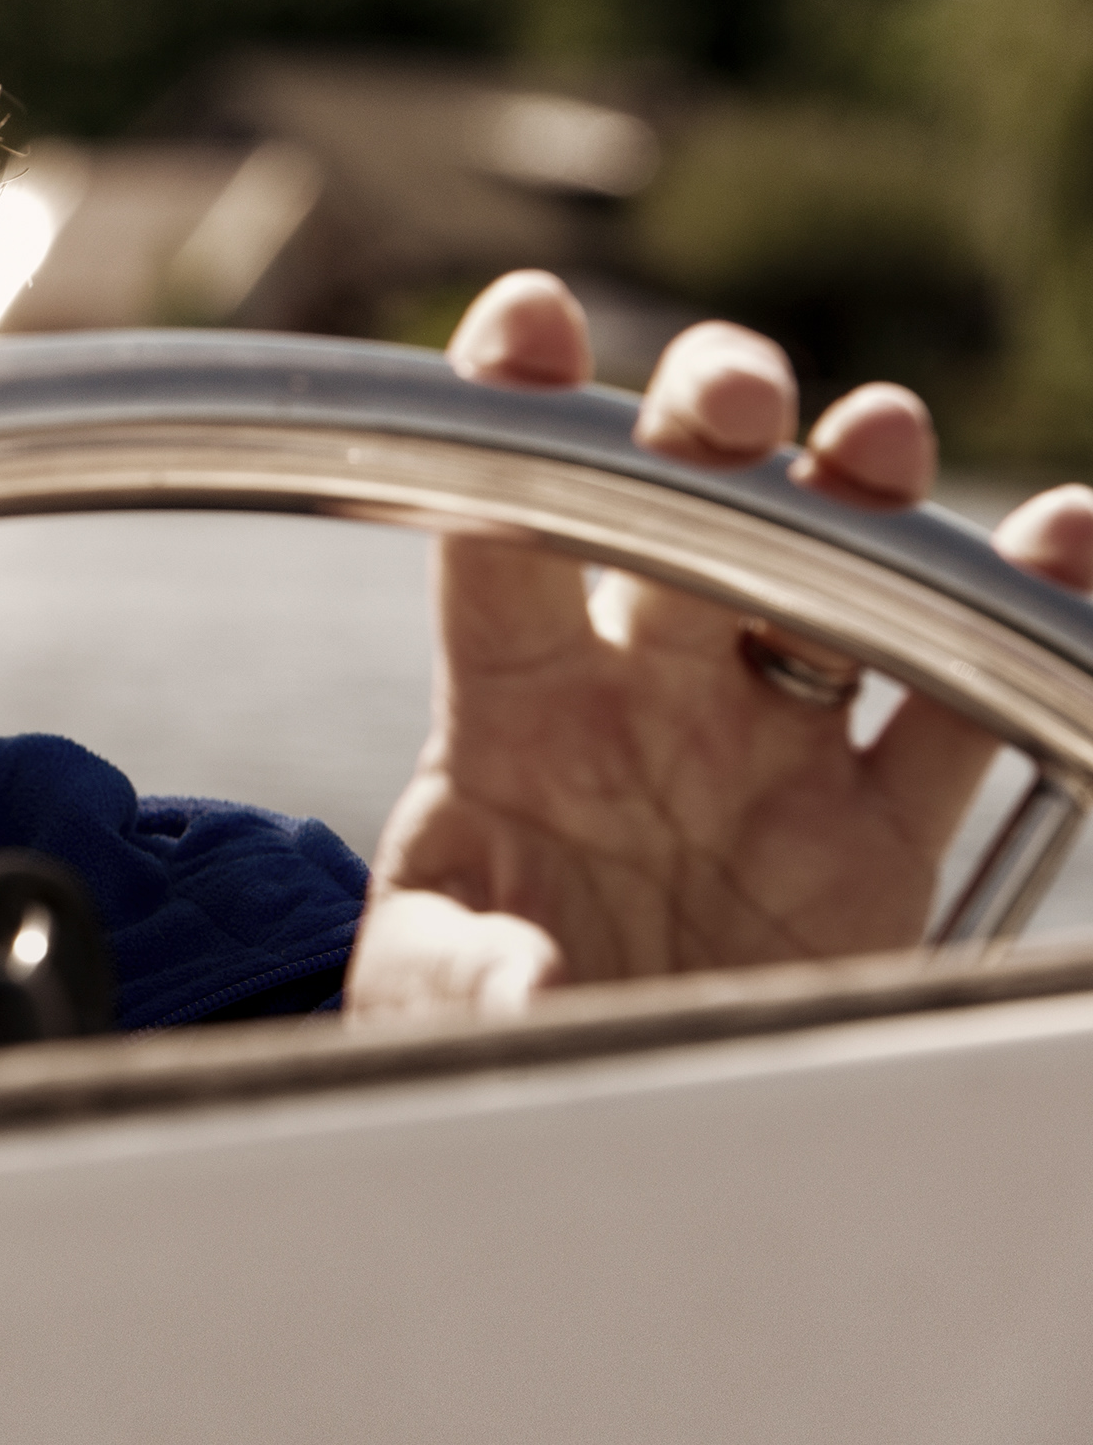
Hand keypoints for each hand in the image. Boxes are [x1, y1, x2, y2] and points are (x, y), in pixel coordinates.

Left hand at [346, 270, 1092, 1022]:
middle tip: (732, 401)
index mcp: (511, 706)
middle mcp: (646, 692)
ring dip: (860, 488)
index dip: (512, 416)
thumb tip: (524, 978)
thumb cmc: (472, 1025)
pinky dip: (1024, 610)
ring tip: (878, 444)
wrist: (586, 1129)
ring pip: (830, 571)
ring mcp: (769, 743)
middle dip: (711, 428)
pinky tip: (1064, 539)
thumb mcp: (422, 1005)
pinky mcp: (878, 826)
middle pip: (683, 511)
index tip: (530, 322)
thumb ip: (459, 975)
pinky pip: (963, 701)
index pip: (498, 530)